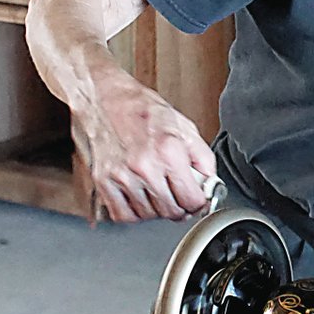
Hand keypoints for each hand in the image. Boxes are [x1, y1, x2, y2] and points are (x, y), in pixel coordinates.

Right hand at [73, 63, 216, 222]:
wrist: (104, 98)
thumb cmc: (142, 109)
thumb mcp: (184, 126)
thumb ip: (202, 157)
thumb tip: (210, 183)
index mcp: (169, 150)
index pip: (192, 199)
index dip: (199, 203)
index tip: (197, 200)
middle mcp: (145, 165)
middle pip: (171, 211)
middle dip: (180, 208)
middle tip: (179, 197)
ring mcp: (122, 175)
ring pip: (148, 215)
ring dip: (157, 210)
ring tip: (159, 193)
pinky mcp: (103, 181)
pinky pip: (123, 215)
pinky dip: (134, 214)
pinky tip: (140, 199)